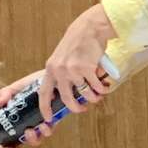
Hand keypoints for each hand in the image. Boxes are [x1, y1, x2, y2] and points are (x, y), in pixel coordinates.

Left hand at [35, 4, 118, 125]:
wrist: (89, 29)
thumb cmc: (77, 43)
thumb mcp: (62, 58)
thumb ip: (61, 74)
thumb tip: (66, 95)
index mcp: (51, 69)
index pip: (44, 93)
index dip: (45, 108)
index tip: (48, 118)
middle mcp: (60, 70)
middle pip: (67, 99)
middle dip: (76, 108)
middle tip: (82, 108)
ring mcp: (73, 70)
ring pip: (85, 94)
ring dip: (94, 97)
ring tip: (98, 94)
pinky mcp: (88, 69)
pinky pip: (96, 87)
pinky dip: (102, 89)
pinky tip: (104, 85)